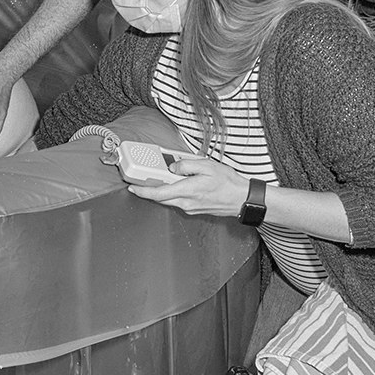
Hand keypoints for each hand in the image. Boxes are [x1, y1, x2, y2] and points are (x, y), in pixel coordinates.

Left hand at [124, 154, 250, 218]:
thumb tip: (173, 167)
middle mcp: (186, 203)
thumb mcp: (208, 166)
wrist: (242, 199)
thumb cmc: (228, 183)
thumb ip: (187, 165)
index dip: (143, 191)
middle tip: (141, 178)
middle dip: (149, 189)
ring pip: (169, 199)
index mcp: (188, 191)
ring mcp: (190, 208)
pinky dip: (173, 192)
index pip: (159, 193)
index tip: (132, 187)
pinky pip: (178, 201)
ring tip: (163, 177)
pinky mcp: (194, 210)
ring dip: (162, 190)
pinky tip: (178, 183)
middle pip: (160, 198)